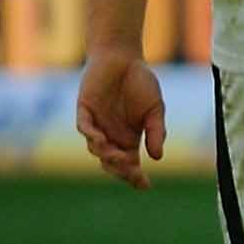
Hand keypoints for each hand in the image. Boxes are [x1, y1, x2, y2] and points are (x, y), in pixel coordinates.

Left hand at [76, 49, 164, 189]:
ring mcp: (96, 125)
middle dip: (120, 170)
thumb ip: (156, 132)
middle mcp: (110, 136)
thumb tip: (158, 157)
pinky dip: (91, 136)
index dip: (135, 176)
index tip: (145, 185)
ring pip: (96, 149)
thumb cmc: (141, 82)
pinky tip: (101, 140)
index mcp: (128, 138)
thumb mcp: (155, 109)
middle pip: (110, 163)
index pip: (129, 164)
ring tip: (118, 156)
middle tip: (131, 170)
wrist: (124, 58)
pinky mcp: (85, 112)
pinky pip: (85, 129)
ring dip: (106, 155)